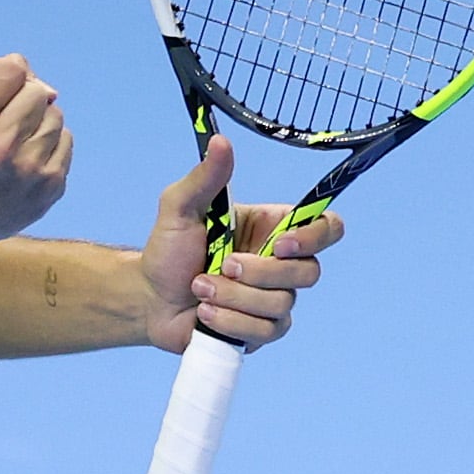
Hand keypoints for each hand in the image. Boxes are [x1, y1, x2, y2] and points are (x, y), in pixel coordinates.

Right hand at [0, 54, 72, 255]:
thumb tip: (29, 73)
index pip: (12, 70)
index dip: (5, 75)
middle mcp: (1, 146)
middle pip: (38, 91)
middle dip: (23, 97)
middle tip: (7, 117)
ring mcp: (30, 170)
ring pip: (56, 115)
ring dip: (39, 120)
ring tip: (18, 138)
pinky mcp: (51, 187)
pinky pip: (66, 141)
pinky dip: (49, 143)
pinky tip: (28, 156)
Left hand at [137, 135, 344, 353]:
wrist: (148, 299)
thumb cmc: (166, 250)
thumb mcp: (180, 207)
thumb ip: (204, 178)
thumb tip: (220, 142)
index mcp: (272, 229)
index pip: (326, 228)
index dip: (314, 238)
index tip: (278, 245)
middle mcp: (280, 265)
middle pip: (309, 272)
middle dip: (260, 273)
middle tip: (222, 266)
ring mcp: (273, 300)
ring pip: (282, 304)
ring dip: (234, 298)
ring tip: (200, 290)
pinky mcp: (261, 331)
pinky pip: (265, 332)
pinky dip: (230, 322)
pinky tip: (205, 314)